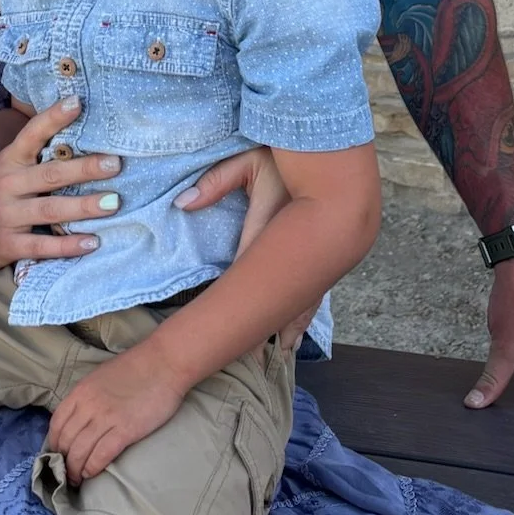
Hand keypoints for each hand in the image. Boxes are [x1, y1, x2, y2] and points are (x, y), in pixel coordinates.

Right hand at [0, 99, 121, 271]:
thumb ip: (27, 158)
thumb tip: (72, 135)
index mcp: (7, 162)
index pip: (31, 134)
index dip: (53, 118)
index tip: (77, 102)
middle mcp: (6, 185)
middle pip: (50, 174)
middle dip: (84, 168)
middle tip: (115, 163)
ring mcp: (5, 215)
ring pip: (50, 209)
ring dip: (83, 206)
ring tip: (113, 202)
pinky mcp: (7, 244)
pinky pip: (42, 245)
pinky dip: (68, 245)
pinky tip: (92, 242)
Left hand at [46, 345, 185, 483]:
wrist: (164, 362)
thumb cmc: (136, 367)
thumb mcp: (101, 377)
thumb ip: (87, 396)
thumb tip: (79, 418)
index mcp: (81, 391)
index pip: (56, 424)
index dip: (54, 444)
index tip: (58, 454)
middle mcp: (88, 405)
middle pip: (66, 441)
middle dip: (63, 461)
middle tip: (67, 472)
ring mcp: (106, 418)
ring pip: (80, 451)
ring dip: (75, 470)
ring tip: (77, 479)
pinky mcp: (125, 430)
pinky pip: (101, 455)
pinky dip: (92, 468)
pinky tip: (91, 474)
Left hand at [178, 147, 314, 343]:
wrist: (331, 153)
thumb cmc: (285, 157)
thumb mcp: (248, 163)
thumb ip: (215, 183)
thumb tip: (183, 204)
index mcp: (268, 236)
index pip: (246, 281)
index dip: (239, 311)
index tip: (230, 338)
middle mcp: (291, 253)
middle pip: (277, 302)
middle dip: (265, 329)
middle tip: (255, 361)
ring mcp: (310, 257)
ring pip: (300, 302)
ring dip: (289, 325)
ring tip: (280, 351)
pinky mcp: (320, 255)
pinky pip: (312, 292)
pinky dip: (303, 312)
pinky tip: (298, 326)